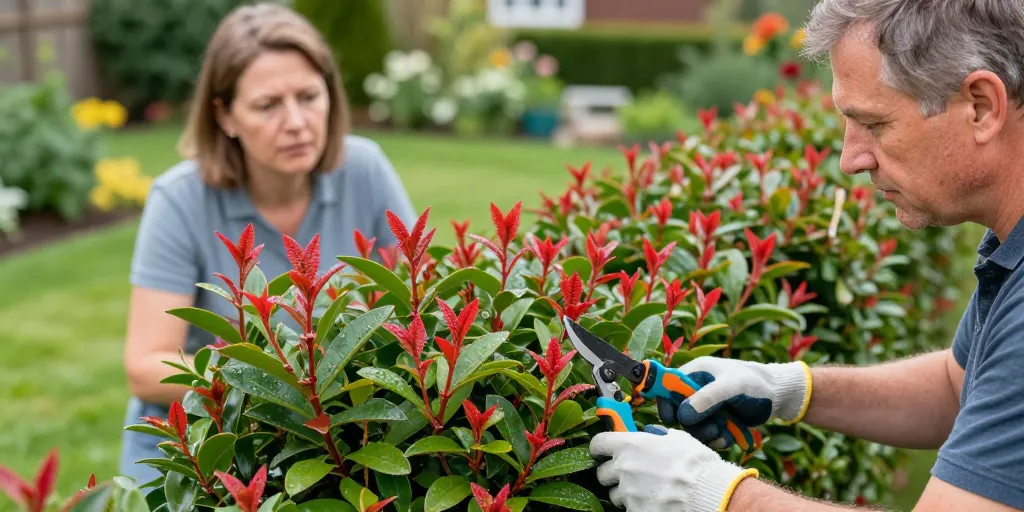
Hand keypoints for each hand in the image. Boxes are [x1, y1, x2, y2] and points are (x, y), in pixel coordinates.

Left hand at [590, 425, 758, 510]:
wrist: (709, 492)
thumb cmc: (696, 462)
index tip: (603, 453)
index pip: (598, 444)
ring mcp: (628, 493)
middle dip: (614, 474)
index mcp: (630, 445)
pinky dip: (638, 506)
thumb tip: (652, 433)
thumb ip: (658, 435)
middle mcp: (623, 468)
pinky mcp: (635, 511)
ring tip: (646, 492)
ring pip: (615, 495)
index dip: (600, 449)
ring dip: (626, 493)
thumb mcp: (678, 439)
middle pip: (602, 473)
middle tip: (630, 475)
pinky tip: (654, 503)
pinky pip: (629, 509)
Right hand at [658, 357, 810, 449]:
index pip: (668, 386)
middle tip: (710, 429)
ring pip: (693, 426)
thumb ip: (706, 398)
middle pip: (679, 411)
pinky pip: (707, 433)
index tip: (672, 418)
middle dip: (693, 424)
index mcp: (695, 373)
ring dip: (706, 434)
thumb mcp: (731, 387)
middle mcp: (697, 389)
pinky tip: (727, 438)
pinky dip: (716, 439)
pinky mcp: (716, 419)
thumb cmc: (755, 383)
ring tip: (722, 433)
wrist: (779, 396)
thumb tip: (682, 414)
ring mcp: (707, 405)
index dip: (666, 402)